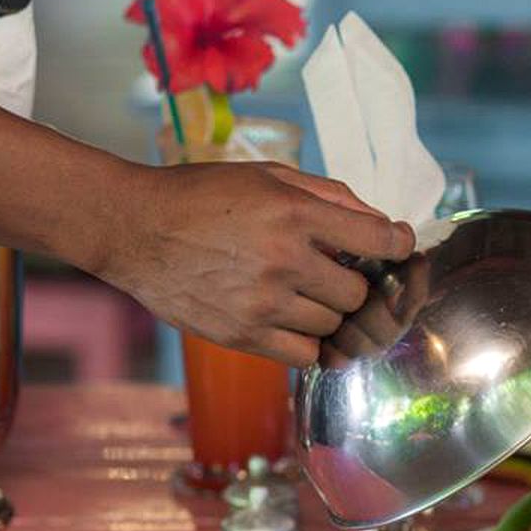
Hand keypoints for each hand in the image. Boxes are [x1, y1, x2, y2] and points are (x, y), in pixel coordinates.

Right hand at [99, 161, 413, 365]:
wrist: (133, 228)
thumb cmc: (203, 195)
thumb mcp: (269, 175)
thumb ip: (331, 196)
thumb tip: (381, 223)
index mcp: (294, 214)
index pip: (377, 240)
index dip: (397, 244)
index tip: (395, 245)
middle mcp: (283, 261)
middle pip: (357, 292)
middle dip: (353, 280)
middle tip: (331, 268)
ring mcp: (261, 304)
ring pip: (333, 325)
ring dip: (327, 310)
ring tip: (300, 289)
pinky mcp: (240, 335)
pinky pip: (304, 355)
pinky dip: (307, 340)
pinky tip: (292, 318)